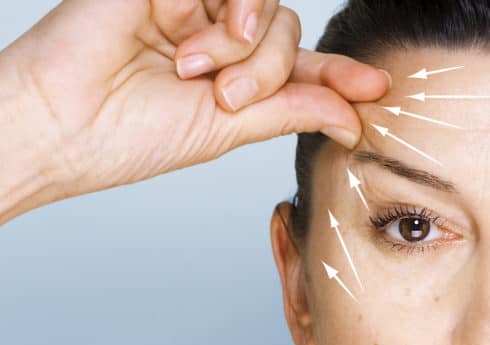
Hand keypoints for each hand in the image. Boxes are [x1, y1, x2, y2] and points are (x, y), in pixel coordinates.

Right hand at [0, 0, 388, 201]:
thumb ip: (291, 110)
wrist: (61, 125)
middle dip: (271, 71)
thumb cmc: (127, 136)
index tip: (378, 90)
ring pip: (265, 9)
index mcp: (230, 79)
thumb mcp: (228, 130)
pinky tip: (201, 42)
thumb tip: (353, 116)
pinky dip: (231, 15)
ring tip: (202, 77)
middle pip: (285, 34)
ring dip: (248, 48)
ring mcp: (190, 8)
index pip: (298, 69)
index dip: (340, 77)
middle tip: (229, 99)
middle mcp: (215, 40)